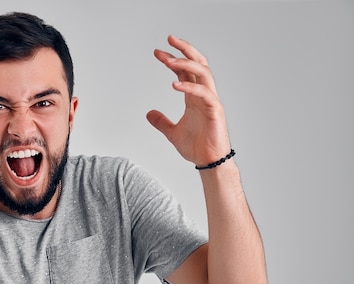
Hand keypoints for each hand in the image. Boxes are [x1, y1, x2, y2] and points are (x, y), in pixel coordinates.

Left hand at [146, 35, 229, 166]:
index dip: (172, 59)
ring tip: (169, 60)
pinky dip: (190, 86)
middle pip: (197, 64)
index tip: (157, 52)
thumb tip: (149, 113)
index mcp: (194, 97)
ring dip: (186, 63)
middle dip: (184, 49)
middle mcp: (204, 95)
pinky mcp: (215, 110)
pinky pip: (204, 93)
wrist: (208, 162)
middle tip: (169, 39)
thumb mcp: (172, 132)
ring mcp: (211, 101)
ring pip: (203, 73)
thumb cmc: (197, 147)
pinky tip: (174, 84)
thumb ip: (161, 122)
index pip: (185, 71)